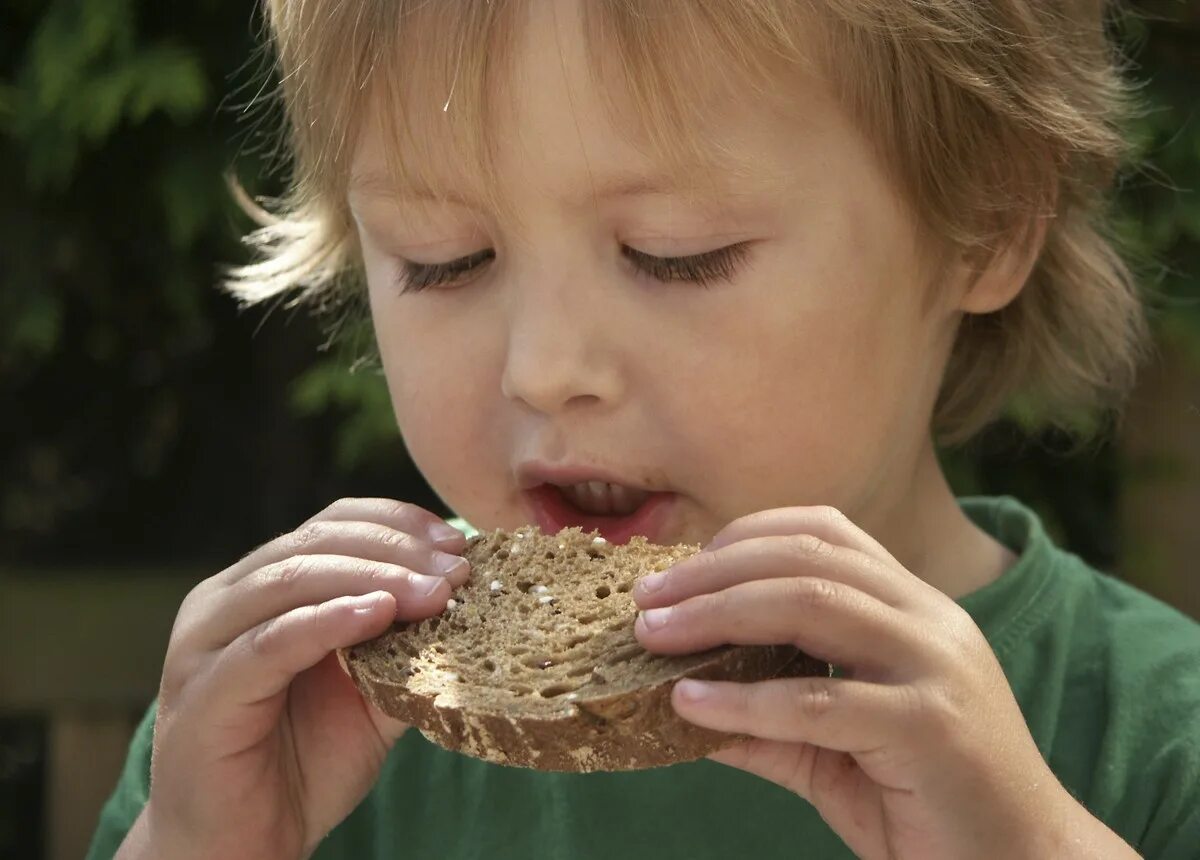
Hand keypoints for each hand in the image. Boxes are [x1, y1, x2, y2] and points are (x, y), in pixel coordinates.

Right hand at [134, 499, 469, 859]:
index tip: (458, 542)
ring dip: (374, 578)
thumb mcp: (373, 694)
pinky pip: (268, 643)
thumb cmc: (302, 765)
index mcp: (263, 586)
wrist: (242, 849)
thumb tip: (471, 602)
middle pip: (316, 542)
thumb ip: (408, 646)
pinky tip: (377, 616)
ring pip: (293, 580)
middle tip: (458, 571)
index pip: (332, 524)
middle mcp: (226, 601)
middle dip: (397, 551)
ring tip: (435, 593)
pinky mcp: (202, 693)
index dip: (398, 523)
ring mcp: (207, 643)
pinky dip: (326, 621)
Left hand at [633, 506, 1139, 859]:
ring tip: (654, 637)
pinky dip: (744, 700)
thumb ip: (767, 722)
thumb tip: (680, 704)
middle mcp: (929, 620)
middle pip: (807, 559)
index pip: (825, 533)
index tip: (681, 571)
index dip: (745, 536)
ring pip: (813, 604)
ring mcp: (935, 667)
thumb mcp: (834, 751)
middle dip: (712, 573)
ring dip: (717, 614)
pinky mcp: (931, 726)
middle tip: (645, 604)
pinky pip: (819, 700)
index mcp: (912, 609)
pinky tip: (691, 705)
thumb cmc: (927, 802)